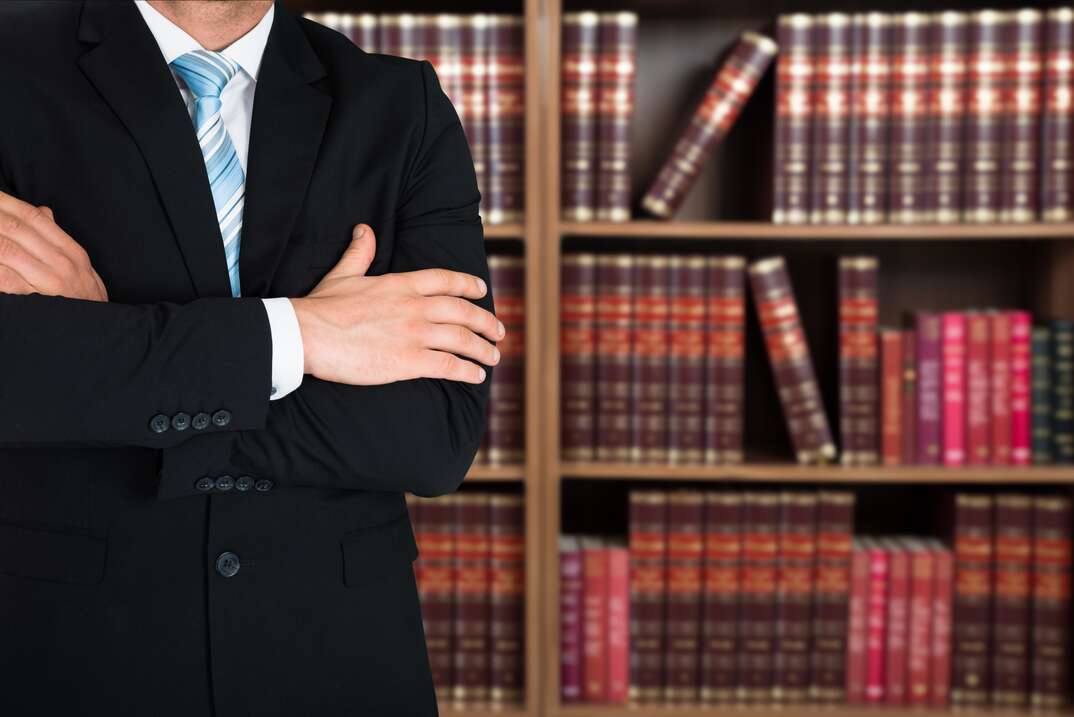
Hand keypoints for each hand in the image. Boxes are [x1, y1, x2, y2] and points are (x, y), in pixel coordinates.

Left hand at [0, 191, 107, 300]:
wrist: (98, 333)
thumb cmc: (84, 303)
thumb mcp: (78, 267)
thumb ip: (58, 238)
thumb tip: (43, 212)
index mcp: (71, 252)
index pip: (34, 218)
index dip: (8, 202)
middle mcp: (62, 263)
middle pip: (15, 228)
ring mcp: (50, 282)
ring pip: (6, 248)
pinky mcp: (37, 301)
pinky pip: (5, 279)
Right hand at [292, 224, 502, 385]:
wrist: (307, 334)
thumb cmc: (322, 307)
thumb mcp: (344, 273)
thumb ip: (360, 252)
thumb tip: (365, 230)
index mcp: (401, 285)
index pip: (445, 280)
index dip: (469, 285)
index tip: (483, 292)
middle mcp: (414, 307)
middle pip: (463, 312)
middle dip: (486, 322)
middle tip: (499, 332)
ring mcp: (414, 335)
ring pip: (462, 340)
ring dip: (483, 349)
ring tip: (494, 357)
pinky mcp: (408, 361)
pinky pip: (448, 366)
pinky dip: (467, 371)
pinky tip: (476, 376)